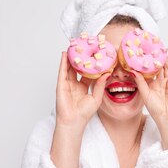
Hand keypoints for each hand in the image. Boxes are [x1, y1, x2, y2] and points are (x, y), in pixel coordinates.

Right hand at [50, 52, 108, 167]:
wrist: (73, 122)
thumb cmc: (84, 113)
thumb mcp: (97, 98)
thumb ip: (100, 85)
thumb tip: (106, 74)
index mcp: (84, 87)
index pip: (89, 72)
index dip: (93, 64)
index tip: (98, 55)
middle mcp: (76, 83)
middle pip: (79, 67)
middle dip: (81, 58)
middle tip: (85, 46)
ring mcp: (67, 83)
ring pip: (70, 67)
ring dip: (72, 57)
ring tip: (74, 45)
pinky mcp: (61, 84)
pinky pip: (62, 71)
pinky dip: (63, 62)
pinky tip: (65, 54)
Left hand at [133, 50, 167, 148]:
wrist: (167, 117)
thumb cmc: (155, 109)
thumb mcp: (144, 93)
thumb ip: (140, 82)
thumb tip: (133, 70)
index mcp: (151, 86)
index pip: (148, 72)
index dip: (145, 63)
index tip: (140, 54)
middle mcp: (160, 82)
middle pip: (158, 67)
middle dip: (155, 58)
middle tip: (152, 47)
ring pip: (166, 67)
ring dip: (164, 57)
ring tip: (161, 47)